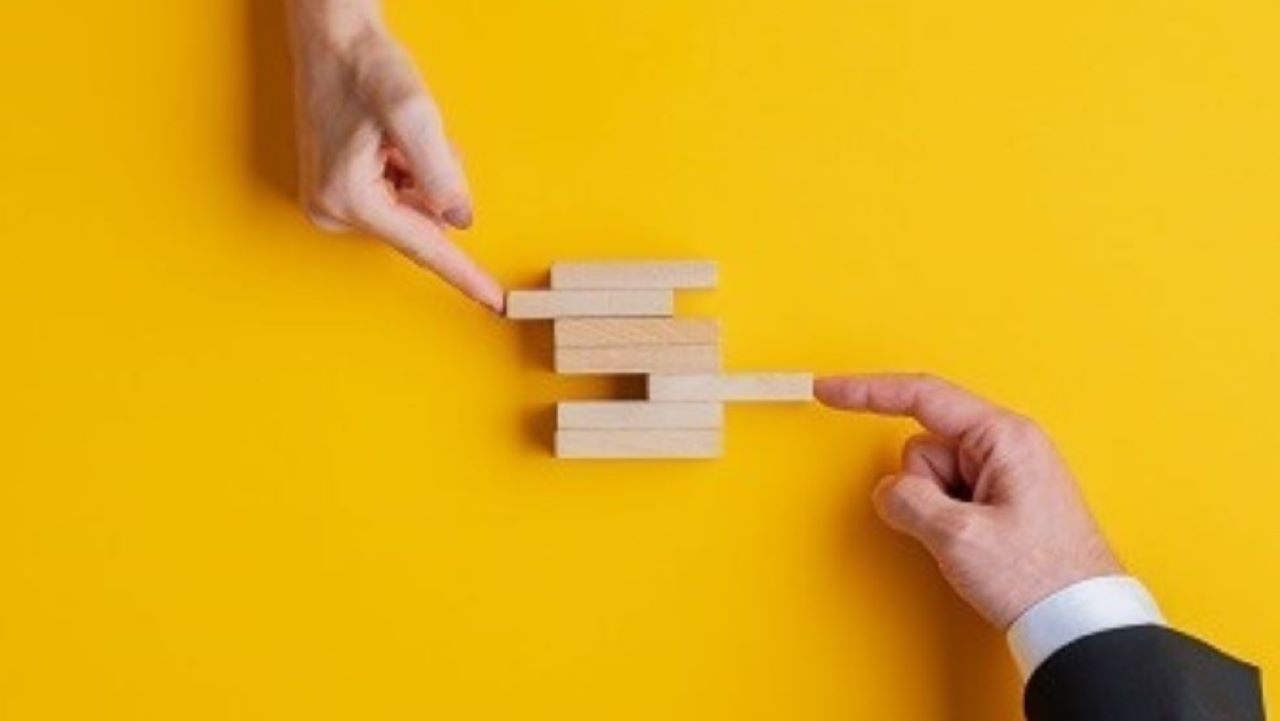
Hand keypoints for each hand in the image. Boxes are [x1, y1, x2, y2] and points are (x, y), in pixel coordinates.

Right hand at [287, 0, 502, 311]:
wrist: (333, 39)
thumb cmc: (367, 68)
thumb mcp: (414, 114)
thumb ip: (440, 172)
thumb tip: (461, 222)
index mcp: (349, 199)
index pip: (424, 246)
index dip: (465, 275)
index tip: (495, 303)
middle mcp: (332, 212)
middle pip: (419, 225)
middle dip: (432, 187)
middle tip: (409, 140)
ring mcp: (331, 206)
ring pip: (411, 212)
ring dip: (418, 176)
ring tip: (391, 136)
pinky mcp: (337, 196)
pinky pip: (396, 201)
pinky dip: (406, 174)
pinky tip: (386, 143)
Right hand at [815, 374, 1122, 627]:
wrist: (1082, 623)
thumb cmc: (1039, 577)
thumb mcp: (959, 537)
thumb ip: (908, 501)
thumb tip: (890, 492)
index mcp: (1004, 436)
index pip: (923, 396)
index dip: (867, 392)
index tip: (829, 390)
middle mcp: (1009, 444)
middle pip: (925, 446)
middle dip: (922, 487)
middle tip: (956, 528)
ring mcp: (1008, 472)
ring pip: (934, 477)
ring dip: (939, 511)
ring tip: (978, 544)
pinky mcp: (1005, 498)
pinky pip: (952, 497)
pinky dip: (951, 520)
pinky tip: (982, 547)